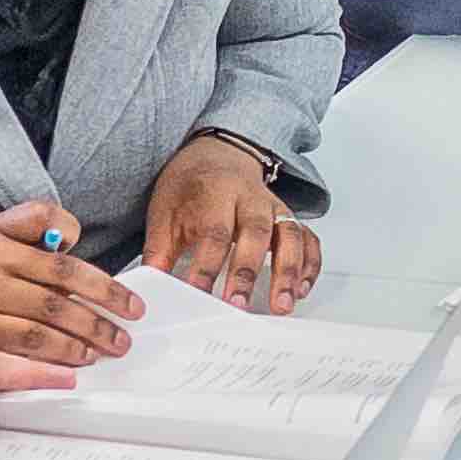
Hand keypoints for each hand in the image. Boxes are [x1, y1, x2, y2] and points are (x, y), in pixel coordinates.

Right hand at [0, 197, 139, 366]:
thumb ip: (25, 231)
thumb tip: (72, 240)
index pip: (54, 244)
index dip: (92, 267)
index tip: (122, 293)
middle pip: (60, 285)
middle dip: (104, 306)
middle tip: (130, 320)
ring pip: (46, 319)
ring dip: (86, 336)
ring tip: (110, 346)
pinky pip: (24, 346)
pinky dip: (55, 354)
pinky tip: (75, 360)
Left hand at [141, 136, 319, 313]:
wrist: (218, 153)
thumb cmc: (191, 186)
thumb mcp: (165, 210)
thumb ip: (159, 249)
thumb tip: (150, 285)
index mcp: (214, 193)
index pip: (213, 232)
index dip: (206, 266)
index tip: (197, 294)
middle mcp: (249, 198)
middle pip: (255, 233)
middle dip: (247, 271)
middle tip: (238, 306)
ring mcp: (274, 207)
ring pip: (290, 235)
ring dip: (289, 271)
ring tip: (282, 304)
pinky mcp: (289, 217)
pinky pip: (309, 238)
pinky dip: (310, 264)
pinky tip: (302, 289)